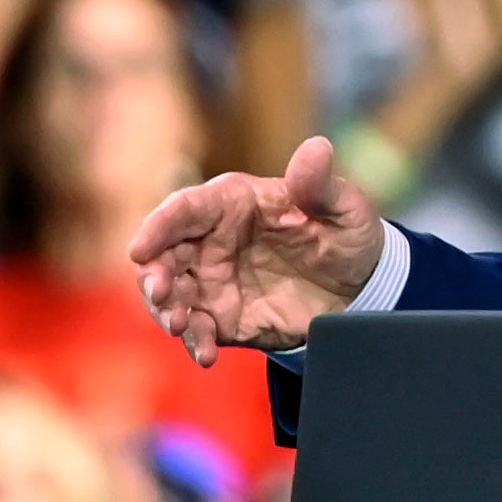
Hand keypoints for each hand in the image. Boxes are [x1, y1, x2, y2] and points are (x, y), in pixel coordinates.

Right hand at [132, 137, 387, 363]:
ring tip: (181, 326)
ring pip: (171, 294)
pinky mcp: (223, 316)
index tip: (140, 249)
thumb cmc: (348, 236)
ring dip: (166, 310)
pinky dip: (195, 341)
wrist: (361, 288)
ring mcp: (214, 280)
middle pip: (164, 254)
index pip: (185, 209)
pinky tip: (206, 354)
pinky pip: (197, 329)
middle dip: (153, 275)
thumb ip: (322, 184)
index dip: (158, 227)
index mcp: (234, 203)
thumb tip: (317, 147)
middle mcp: (213, 240)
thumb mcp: (345, 208)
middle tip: (161, 294)